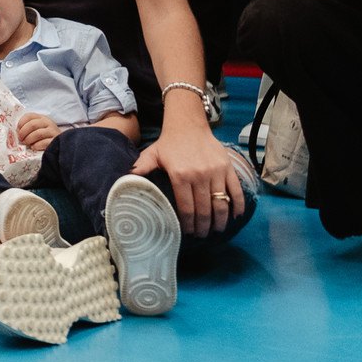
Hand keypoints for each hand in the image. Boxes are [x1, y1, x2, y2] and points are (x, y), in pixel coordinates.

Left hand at [16, 113, 59, 150]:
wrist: (62, 142)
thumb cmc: (46, 135)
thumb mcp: (39, 127)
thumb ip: (29, 126)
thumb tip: (17, 131)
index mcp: (42, 118)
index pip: (29, 116)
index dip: (21, 123)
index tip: (17, 130)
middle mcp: (48, 123)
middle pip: (32, 125)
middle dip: (23, 133)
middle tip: (20, 139)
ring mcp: (53, 131)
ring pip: (38, 134)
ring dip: (28, 139)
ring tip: (25, 144)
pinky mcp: (55, 141)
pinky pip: (44, 143)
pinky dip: (36, 145)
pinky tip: (33, 147)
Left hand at [132, 122, 244, 236]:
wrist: (188, 125)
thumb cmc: (169, 143)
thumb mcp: (152, 154)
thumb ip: (140, 168)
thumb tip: (124, 180)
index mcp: (180, 175)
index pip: (186, 207)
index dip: (188, 224)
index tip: (188, 233)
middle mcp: (199, 175)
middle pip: (204, 210)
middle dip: (204, 227)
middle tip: (202, 235)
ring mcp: (216, 172)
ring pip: (221, 203)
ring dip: (220, 221)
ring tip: (217, 230)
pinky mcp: (228, 168)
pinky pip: (236, 191)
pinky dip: (237, 206)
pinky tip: (235, 216)